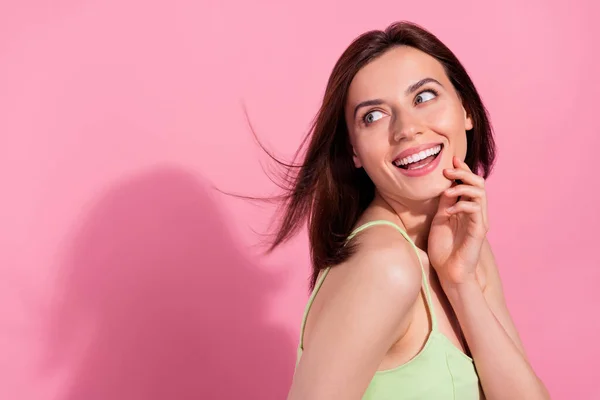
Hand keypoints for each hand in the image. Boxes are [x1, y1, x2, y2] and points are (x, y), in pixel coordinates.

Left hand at [428, 156, 488, 286]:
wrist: (448, 270)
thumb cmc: (443, 247)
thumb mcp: (440, 218)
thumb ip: (445, 202)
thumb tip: (447, 183)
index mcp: (466, 208)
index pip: (470, 183)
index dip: (463, 170)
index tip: (453, 159)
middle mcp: (476, 212)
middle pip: (479, 184)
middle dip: (464, 173)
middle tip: (447, 171)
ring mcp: (479, 221)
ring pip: (480, 194)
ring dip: (462, 188)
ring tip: (447, 192)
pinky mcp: (479, 231)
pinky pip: (475, 210)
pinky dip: (461, 206)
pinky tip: (448, 212)